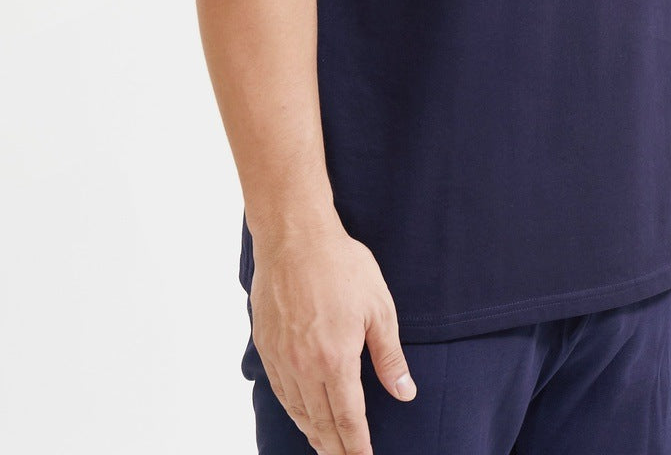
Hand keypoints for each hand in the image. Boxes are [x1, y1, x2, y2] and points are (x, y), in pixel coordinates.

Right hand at [249, 216, 416, 454]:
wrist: (295, 237)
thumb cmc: (341, 266)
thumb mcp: (379, 308)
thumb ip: (390, 357)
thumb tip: (405, 392)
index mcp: (337, 360)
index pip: (349, 419)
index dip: (358, 445)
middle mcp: (305, 367)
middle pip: (321, 422)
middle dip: (336, 447)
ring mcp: (281, 358)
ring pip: (298, 411)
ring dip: (314, 432)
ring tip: (326, 446)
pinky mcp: (266, 345)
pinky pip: (279, 390)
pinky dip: (293, 410)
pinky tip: (301, 412)